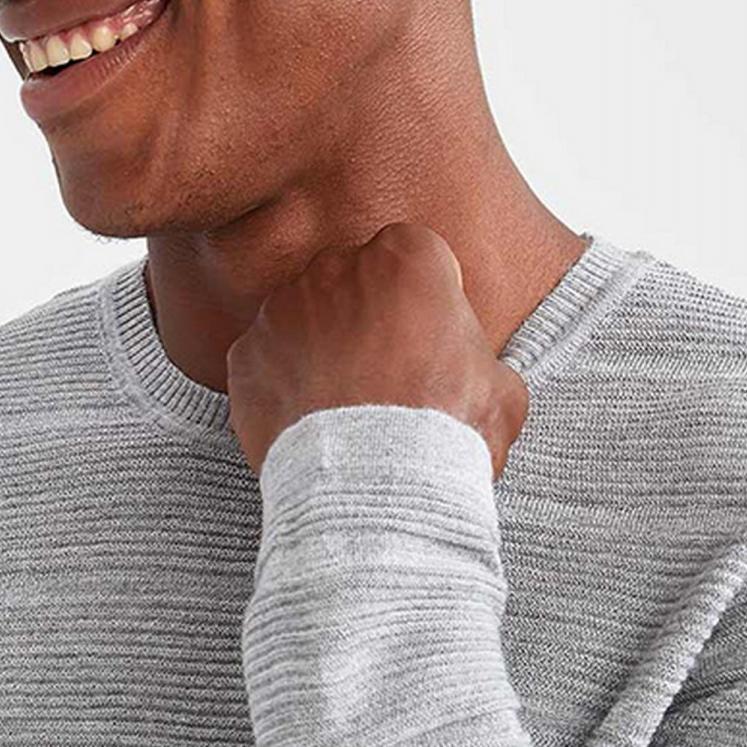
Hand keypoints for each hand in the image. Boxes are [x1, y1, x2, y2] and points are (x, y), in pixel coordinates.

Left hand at [224, 221, 528, 481]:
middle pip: (350, 281)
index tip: (425, 340)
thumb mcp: (502, 394)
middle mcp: (336, 268)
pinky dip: (280, 386)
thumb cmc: (446, 435)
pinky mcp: (244, 356)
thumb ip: (482, 364)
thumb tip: (478, 379)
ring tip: (341, 409)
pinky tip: (306, 424)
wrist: (375, 489)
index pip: (412, 257)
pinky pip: (263, 362)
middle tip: (380, 378)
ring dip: (318, 351)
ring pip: (301, 319)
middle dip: (363, 319)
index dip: (420, 301)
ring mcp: (281, 309)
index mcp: (407, 257)